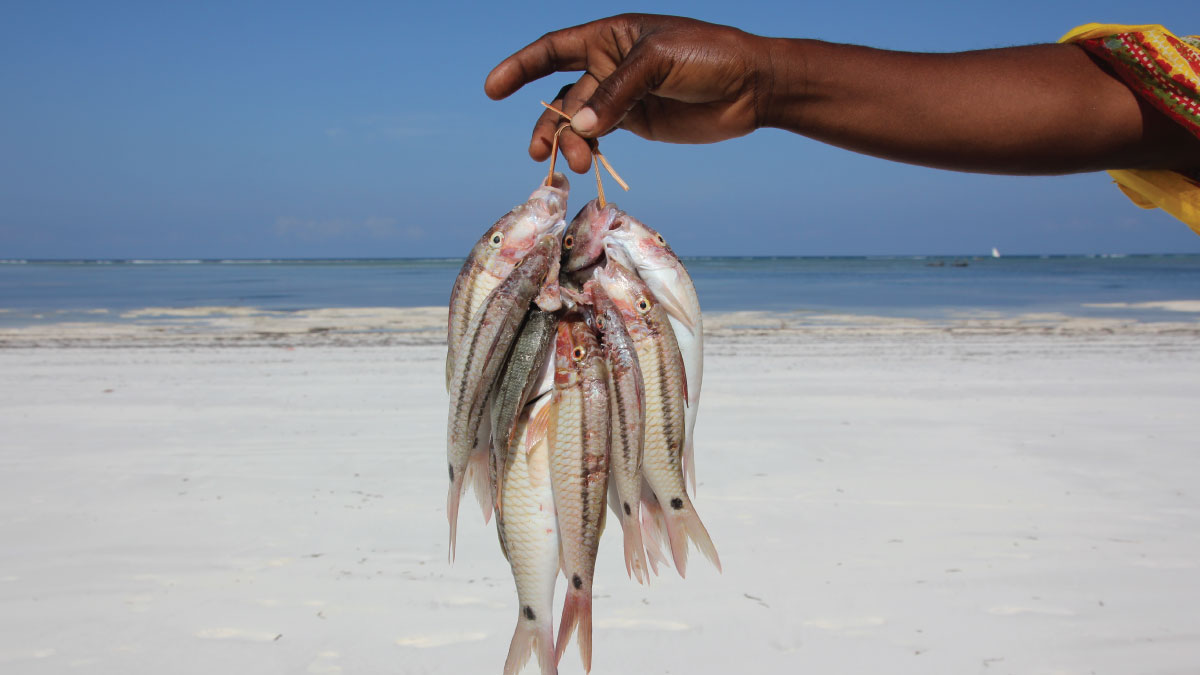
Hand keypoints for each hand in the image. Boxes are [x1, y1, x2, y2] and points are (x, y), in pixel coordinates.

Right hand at [484, 14, 774, 172]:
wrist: (752, 86)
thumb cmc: (708, 57)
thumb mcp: (658, 63)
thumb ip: (616, 94)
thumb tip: (578, 127)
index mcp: (610, 36)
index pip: (553, 49)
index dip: (520, 67)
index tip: (492, 89)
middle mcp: (609, 65)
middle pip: (562, 95)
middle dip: (549, 124)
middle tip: (542, 154)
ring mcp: (621, 97)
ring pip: (579, 122)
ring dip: (571, 144)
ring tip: (578, 165)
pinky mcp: (637, 123)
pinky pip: (601, 137)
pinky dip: (590, 151)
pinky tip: (588, 164)